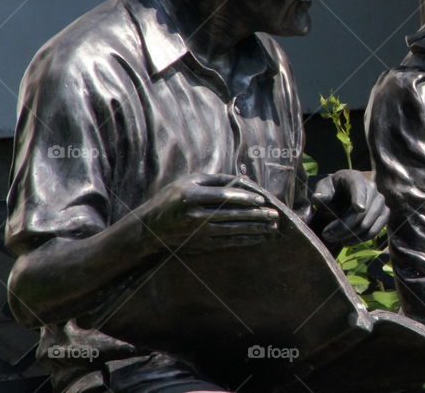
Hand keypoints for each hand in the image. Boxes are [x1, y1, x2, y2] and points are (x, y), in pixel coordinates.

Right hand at [136, 173, 279, 253]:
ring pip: (233, 230)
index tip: (262, 199)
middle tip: (274, 214)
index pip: (225, 196)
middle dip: (257, 215)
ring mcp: (199, 233)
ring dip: (255, 229)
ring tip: (272, 226)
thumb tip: (242, 179)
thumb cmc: (171, 199)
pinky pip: (228, 242)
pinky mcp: (201, 245)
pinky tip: (258, 238)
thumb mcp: (188, 182)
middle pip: (233, 215)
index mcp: (192, 196)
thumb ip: (215, 179)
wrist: (150, 229)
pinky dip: (245, 240)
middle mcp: (196, 215)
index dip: (246, 198)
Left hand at [311, 170, 388, 243]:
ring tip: (336, 240)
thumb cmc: (331, 191)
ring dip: (351, 235)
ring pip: (369, 223)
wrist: (341, 196)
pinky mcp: (384, 213)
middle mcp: (372, 187)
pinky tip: (348, 241)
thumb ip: (320, 194)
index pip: (359, 188)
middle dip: (345, 226)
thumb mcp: (323, 190)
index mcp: (355, 178)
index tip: (358, 209)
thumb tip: (317, 198)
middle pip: (363, 211)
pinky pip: (376, 230)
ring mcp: (380, 201)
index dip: (360, 198)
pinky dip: (362, 239)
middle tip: (327, 235)